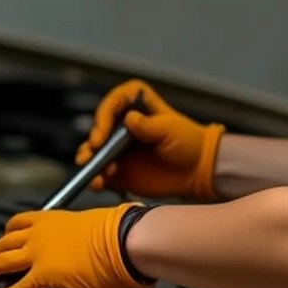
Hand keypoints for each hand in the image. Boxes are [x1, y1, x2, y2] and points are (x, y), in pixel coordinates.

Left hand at [0, 205, 152, 287]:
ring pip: (1, 260)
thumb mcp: (92, 227)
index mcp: (53, 219)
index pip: (22, 222)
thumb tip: (88, 248)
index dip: (11, 232)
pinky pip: (18, 286)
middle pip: (6, 241)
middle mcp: (40, 233)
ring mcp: (39, 254)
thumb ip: (80, 237)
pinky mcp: (43, 275)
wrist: (123, 241)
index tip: (7, 236)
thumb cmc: (118, 232)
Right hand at [76, 78, 224, 198]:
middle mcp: (121, 125)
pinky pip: (100, 174)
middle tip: (95, 151)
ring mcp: (117, 149)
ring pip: (93, 153)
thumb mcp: (171, 129)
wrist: (197, 171)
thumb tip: (129, 120)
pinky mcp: (117, 171)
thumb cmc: (188, 143)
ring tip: (97, 173)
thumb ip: (149, 125)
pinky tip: (100, 183)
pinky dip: (96, 179)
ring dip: (90, 162)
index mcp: (135, 105)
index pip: (112, 104)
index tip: (102, 132)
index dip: (103, 116)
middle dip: (92, 142)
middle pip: (97, 129)